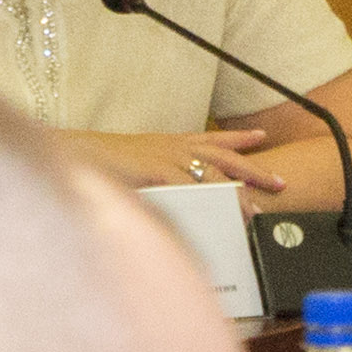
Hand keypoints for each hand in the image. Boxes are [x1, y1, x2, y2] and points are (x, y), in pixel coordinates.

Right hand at [79, 129, 279, 192]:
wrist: (71, 154)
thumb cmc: (98, 164)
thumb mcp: (134, 167)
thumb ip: (156, 179)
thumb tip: (171, 196)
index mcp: (168, 143)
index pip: (210, 137)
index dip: (238, 138)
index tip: (260, 136)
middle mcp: (173, 146)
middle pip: (224, 156)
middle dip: (253, 169)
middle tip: (280, 182)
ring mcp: (166, 156)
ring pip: (213, 174)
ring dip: (236, 194)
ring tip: (255, 212)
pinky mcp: (156, 169)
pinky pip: (189, 186)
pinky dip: (206, 200)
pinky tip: (221, 214)